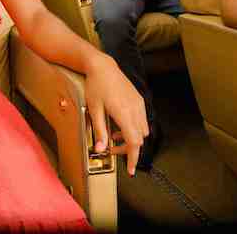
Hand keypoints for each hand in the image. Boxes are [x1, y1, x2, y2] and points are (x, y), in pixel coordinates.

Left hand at [82, 53, 148, 175]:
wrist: (103, 67)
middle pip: (139, 139)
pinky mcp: (139, 100)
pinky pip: (142, 120)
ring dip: (131, 138)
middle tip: (112, 150)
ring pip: (142, 130)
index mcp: (124, 113)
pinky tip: (119, 125)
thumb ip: (99, 131)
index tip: (130, 170)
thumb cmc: (96, 86)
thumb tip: (101, 149)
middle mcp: (135, 109)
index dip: (132, 158)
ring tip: (113, 136)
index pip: (134, 142)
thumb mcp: (94, 110)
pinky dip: (133, 128)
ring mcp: (139, 104)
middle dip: (128, 149)